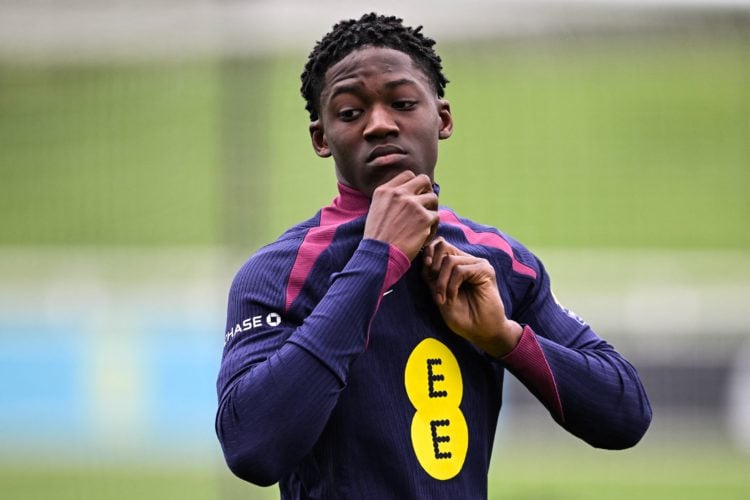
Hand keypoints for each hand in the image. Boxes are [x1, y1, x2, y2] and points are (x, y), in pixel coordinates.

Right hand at [363, 171, 438, 260]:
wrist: (379, 255)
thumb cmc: (377, 238)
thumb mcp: (376, 210)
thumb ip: (391, 198)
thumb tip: (407, 194)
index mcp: (385, 190)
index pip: (407, 175)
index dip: (414, 185)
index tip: (414, 196)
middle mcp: (399, 193)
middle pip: (424, 180)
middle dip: (427, 190)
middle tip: (426, 204)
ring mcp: (413, 204)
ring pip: (433, 198)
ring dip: (432, 210)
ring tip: (425, 224)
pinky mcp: (425, 218)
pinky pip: (436, 217)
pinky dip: (432, 228)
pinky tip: (423, 237)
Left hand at [422, 237, 521, 357]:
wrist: (482, 331)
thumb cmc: (462, 316)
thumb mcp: (439, 295)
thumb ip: (432, 277)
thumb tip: (426, 258)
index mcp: (457, 264)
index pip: (440, 246)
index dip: (429, 254)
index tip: (426, 272)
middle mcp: (468, 261)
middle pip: (443, 247)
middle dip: (433, 269)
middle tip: (436, 291)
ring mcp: (477, 264)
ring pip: (449, 260)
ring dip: (442, 282)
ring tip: (444, 299)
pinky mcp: (485, 270)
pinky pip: (460, 271)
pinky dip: (451, 286)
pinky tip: (453, 298)